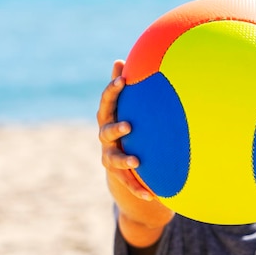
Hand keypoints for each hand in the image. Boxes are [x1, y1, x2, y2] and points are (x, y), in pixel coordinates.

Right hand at [97, 59, 153, 200]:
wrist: (120, 157)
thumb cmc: (124, 121)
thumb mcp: (123, 106)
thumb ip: (122, 87)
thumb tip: (121, 59)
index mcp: (108, 117)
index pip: (107, 101)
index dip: (113, 90)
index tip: (124, 79)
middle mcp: (104, 137)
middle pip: (105, 131)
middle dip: (116, 128)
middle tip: (129, 125)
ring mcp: (109, 156)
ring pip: (113, 159)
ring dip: (124, 160)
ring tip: (137, 160)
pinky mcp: (118, 175)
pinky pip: (127, 182)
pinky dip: (138, 188)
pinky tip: (151, 195)